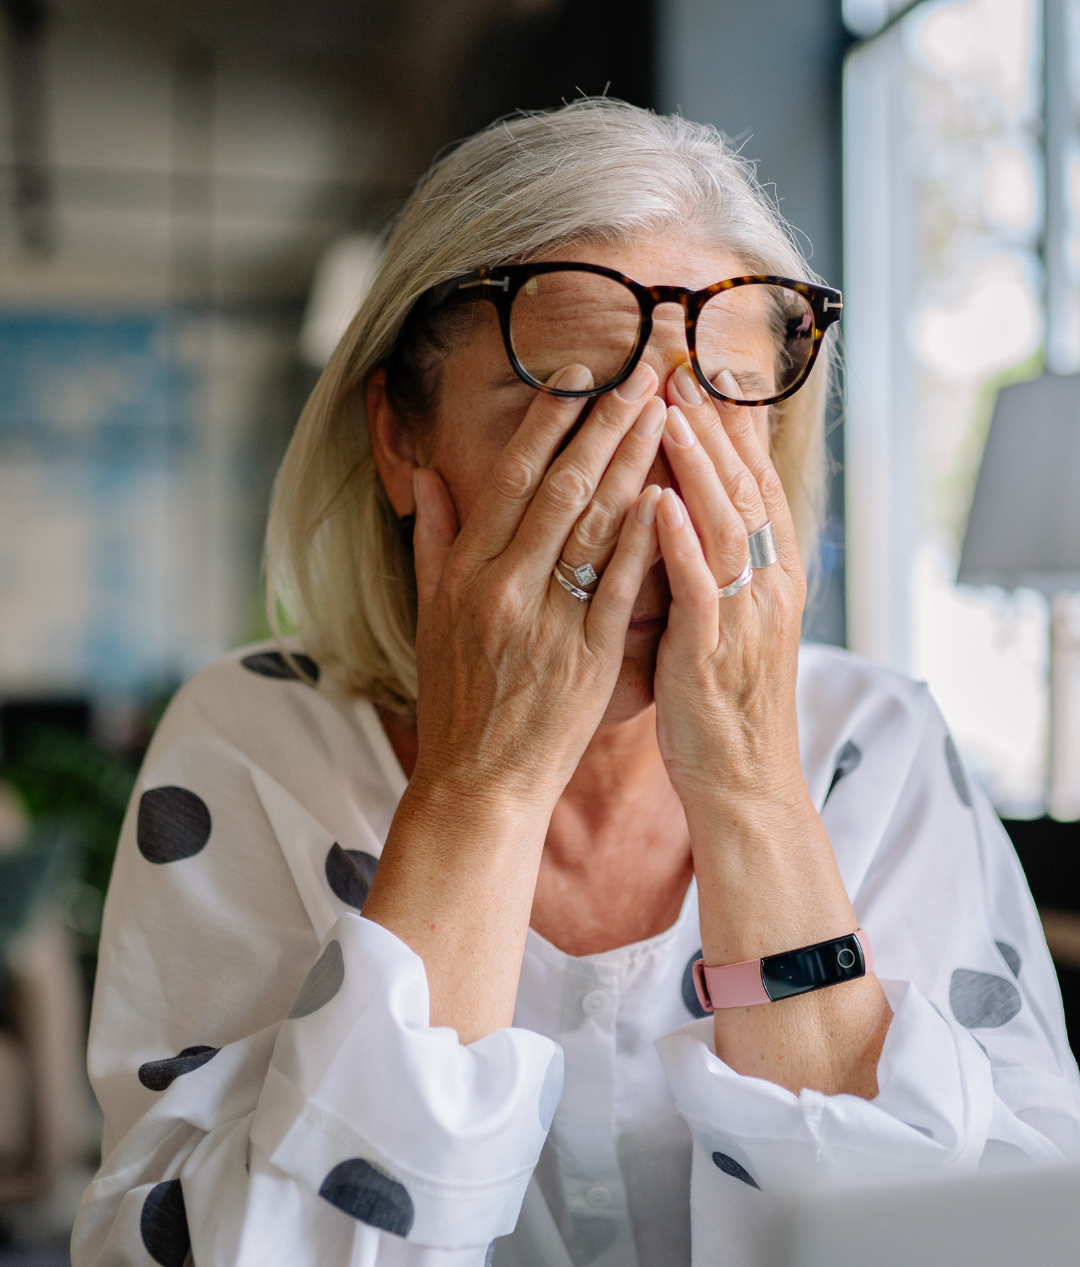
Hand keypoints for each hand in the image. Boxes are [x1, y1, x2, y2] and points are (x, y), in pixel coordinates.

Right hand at [409, 363, 665, 811]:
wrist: (477, 781)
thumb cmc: (457, 700)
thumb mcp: (429, 617)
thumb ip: (432, 542)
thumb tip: (425, 476)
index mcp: (464, 571)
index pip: (511, 478)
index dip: (547, 421)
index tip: (579, 373)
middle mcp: (502, 586)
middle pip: (561, 487)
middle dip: (605, 422)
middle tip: (644, 371)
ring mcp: (546, 620)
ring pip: (595, 525)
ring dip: (633, 462)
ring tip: (666, 412)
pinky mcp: (587, 657)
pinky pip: (620, 586)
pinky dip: (645, 537)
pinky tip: (670, 493)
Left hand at [651, 364, 806, 809]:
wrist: (744, 785)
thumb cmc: (721, 705)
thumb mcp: (725, 625)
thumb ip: (709, 569)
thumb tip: (682, 514)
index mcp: (767, 578)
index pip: (752, 485)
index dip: (730, 428)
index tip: (701, 373)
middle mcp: (765, 587)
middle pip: (743, 489)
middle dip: (713, 425)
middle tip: (681, 366)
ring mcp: (742, 618)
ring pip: (726, 525)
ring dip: (698, 466)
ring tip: (670, 411)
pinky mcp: (712, 652)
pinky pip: (699, 589)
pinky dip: (680, 544)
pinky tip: (658, 504)